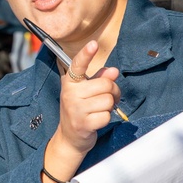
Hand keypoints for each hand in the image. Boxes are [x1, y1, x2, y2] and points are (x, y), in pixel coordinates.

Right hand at [44, 41, 121, 182]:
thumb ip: (99, 79)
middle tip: (108, 98)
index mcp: (70, 82)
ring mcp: (75, 109)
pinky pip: (106, 115)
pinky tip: (97, 120)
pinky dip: (106, 118)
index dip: (86, 54)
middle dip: (113, 91)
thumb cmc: (80, 109)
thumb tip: (113, 71)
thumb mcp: (86, 91)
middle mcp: (70, 94)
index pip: (77, 65)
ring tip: (100, 110)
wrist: (70, 138)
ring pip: (108, 100)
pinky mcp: (83, 123)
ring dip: (110, 106)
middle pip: (105, 84)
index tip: (93, 44)